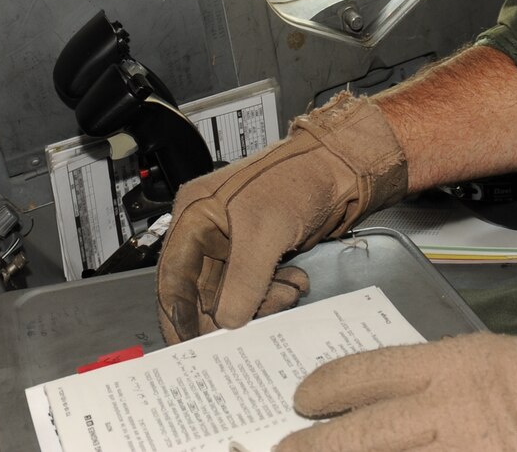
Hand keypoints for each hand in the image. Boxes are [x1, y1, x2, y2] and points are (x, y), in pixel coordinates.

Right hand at [156, 93, 406, 341]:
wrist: (342, 167)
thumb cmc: (296, 181)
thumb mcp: (263, 232)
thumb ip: (243, 282)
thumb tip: (228, 324)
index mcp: (195, 215)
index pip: (174, 275)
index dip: (177, 314)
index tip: (188, 349)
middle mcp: (210, 230)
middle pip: (206, 290)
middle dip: (230, 311)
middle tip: (249, 331)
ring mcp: (237, 242)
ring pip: (237, 293)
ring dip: (263, 301)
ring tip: (289, 291)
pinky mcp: (263, 250)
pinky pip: (261, 286)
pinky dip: (278, 292)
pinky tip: (297, 282)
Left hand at [276, 320, 516, 451]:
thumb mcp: (496, 366)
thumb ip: (442, 387)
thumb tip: (394, 411)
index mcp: (450, 368)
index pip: (364, 374)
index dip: (325, 389)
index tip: (303, 400)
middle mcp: (445, 415)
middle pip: (353, 436)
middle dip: (309, 449)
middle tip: (283, 451)